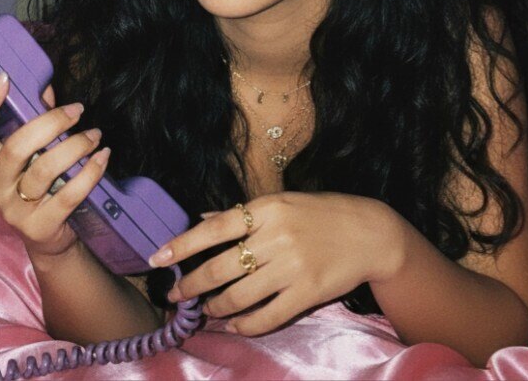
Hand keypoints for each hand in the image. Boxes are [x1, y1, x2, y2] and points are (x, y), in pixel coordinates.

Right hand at [0, 73, 110, 257]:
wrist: (48, 237)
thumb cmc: (41, 183)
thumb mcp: (34, 151)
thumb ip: (35, 119)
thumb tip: (45, 85)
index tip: (4, 78)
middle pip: (16, 147)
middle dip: (51, 123)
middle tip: (78, 110)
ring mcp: (14, 210)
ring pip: (44, 170)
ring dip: (76, 146)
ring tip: (95, 134)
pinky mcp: (38, 227)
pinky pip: (67, 196)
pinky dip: (90, 173)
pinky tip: (103, 157)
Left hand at [148, 191, 400, 335]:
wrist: (370, 233)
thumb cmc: (322, 213)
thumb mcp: (282, 202)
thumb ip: (242, 213)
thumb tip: (202, 218)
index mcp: (267, 208)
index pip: (214, 228)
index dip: (182, 244)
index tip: (157, 258)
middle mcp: (276, 237)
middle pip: (220, 268)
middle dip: (191, 285)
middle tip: (175, 295)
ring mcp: (292, 267)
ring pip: (239, 297)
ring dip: (215, 308)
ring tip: (205, 310)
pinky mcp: (307, 293)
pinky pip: (266, 317)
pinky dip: (243, 325)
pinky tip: (233, 325)